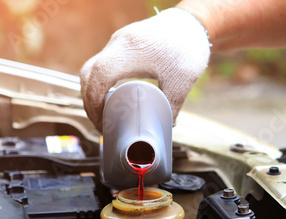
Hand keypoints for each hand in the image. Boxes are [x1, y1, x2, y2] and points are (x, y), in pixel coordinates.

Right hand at [80, 8, 210, 129]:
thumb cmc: (188, 47)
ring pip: (93, 67)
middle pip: (88, 73)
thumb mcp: (182, 81)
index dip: (94, 102)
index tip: (102, 122)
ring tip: (104, 114)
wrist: (193, 21)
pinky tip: (112, 97)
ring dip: (93, 91)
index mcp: (129, 51)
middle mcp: (118, 44)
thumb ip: (172, 105)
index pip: (99, 77)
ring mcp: (119, 41)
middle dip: (89, 100)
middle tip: (101, 123)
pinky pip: (103, 63)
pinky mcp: (124, 43)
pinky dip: (101, 82)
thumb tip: (166, 126)